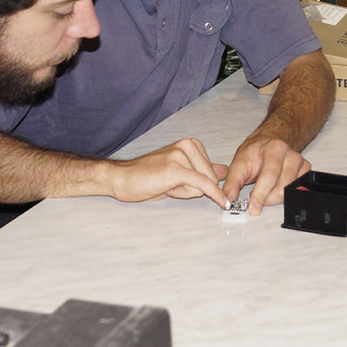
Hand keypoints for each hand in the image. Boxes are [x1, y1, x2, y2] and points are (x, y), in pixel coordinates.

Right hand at [109, 139, 230, 206]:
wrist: (122, 179)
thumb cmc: (147, 177)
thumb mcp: (180, 173)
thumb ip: (203, 170)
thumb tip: (224, 171)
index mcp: (190, 144)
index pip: (213, 171)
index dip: (201, 184)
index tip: (182, 184)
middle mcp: (188, 145)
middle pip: (211, 178)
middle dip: (193, 188)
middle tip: (168, 183)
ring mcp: (182, 155)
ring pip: (204, 184)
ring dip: (186, 191)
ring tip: (165, 184)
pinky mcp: (176, 169)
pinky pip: (203, 184)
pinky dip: (214, 194)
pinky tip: (223, 202)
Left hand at [222, 137, 309, 214]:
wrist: (268, 145)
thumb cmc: (255, 152)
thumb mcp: (239, 164)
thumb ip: (232, 183)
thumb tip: (229, 200)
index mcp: (275, 149)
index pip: (269, 176)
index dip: (260, 194)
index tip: (253, 207)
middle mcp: (291, 155)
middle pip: (282, 187)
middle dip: (266, 199)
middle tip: (255, 200)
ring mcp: (300, 165)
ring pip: (289, 193)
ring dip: (273, 198)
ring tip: (263, 191)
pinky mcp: (305, 173)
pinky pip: (294, 193)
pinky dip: (282, 195)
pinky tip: (273, 189)